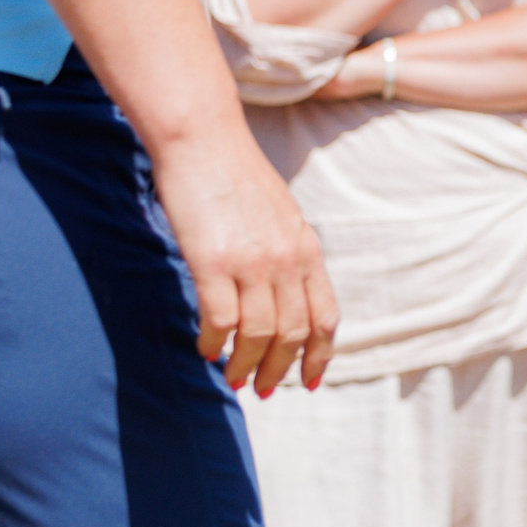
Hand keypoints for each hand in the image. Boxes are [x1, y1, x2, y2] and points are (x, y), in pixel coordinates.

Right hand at [149, 130, 339, 394]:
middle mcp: (286, 260)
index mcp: (307, 250)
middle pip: (294, 334)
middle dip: (280, 370)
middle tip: (262, 389)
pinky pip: (220, 320)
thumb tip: (283, 295)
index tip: (310, 380)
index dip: (320, 356)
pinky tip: (205, 348)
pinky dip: (214, 342)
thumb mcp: (280, 215)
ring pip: (258, 335)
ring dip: (245, 365)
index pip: (325, 317)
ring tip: (233, 378)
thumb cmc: (234, 175)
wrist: (201, 137)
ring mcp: (251, 262)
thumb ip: (287, 254)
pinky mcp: (212, 261)